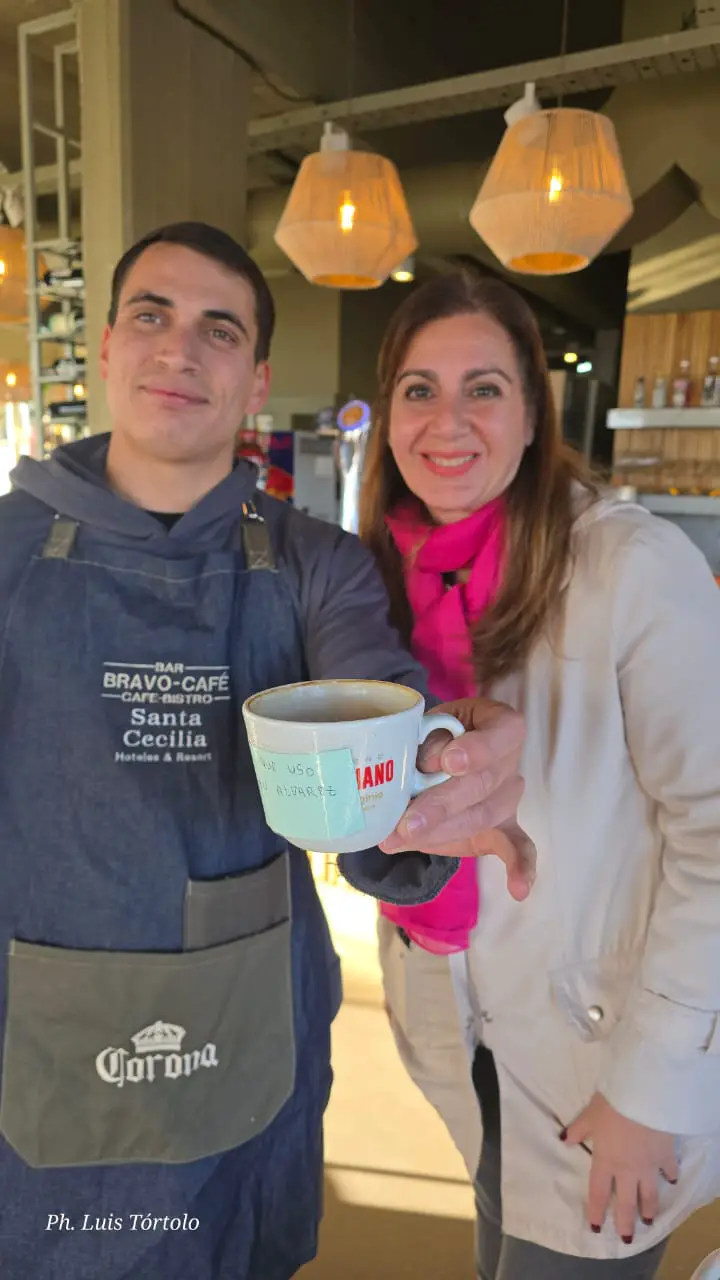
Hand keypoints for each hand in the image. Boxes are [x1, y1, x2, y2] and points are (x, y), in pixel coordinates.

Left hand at [378, 697, 535, 901]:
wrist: (438, 758)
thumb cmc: (433, 735)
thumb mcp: (426, 725)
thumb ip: (426, 741)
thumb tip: (424, 767)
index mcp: (500, 725)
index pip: (502, 733)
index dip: (477, 749)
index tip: (448, 763)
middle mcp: (511, 761)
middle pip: (483, 784)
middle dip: (442, 805)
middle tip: (407, 823)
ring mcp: (509, 797)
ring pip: (481, 817)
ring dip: (440, 833)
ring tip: (398, 841)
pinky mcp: (502, 828)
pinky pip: (517, 847)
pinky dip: (520, 868)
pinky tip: (519, 889)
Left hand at [563, 1092, 678, 1242]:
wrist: (646, 1098)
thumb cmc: (613, 1104)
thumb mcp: (590, 1115)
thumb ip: (578, 1130)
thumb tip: (563, 1140)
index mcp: (606, 1161)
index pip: (599, 1192)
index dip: (597, 1211)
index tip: (596, 1227)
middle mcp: (627, 1170)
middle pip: (626, 1203)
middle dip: (626, 1222)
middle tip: (627, 1238)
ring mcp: (649, 1166)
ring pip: (649, 1194)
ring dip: (649, 1208)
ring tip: (649, 1220)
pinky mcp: (666, 1156)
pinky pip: (669, 1170)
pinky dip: (670, 1176)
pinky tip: (671, 1180)